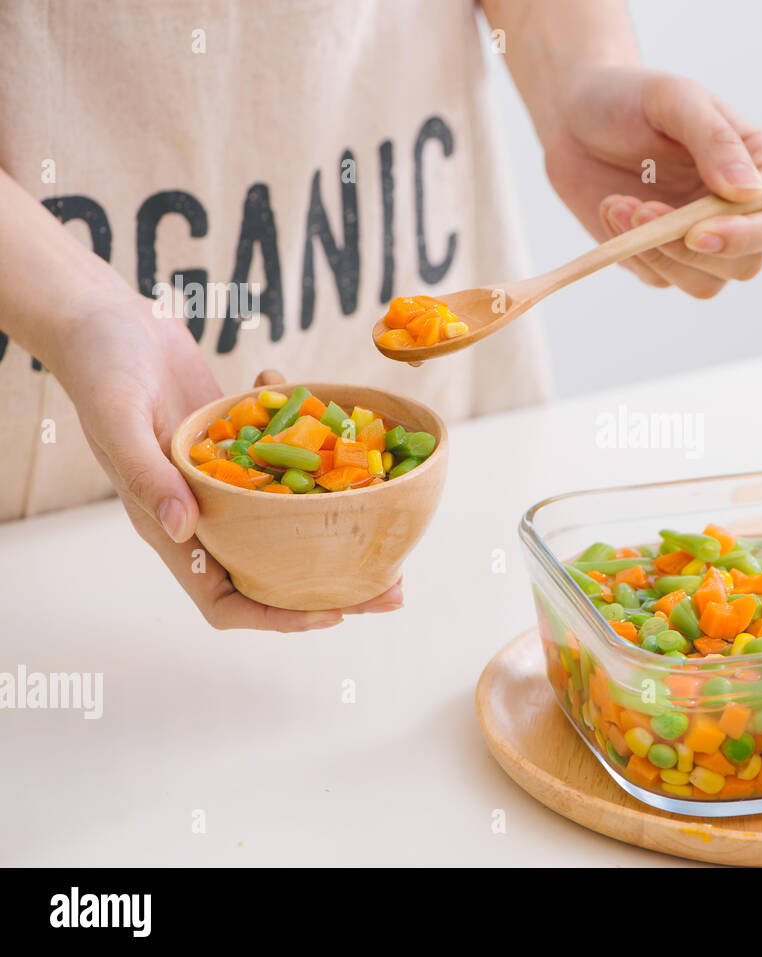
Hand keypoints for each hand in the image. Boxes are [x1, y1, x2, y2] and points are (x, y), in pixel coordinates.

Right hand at [58, 295, 402, 630]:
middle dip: (334, 585)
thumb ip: (148, 476)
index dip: (277, 617)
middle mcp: (203, 514)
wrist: (105, 320)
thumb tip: (186, 530)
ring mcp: (226, 482)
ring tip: (398, 524)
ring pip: (292, 523)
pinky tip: (330, 411)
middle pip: (275, 572)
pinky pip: (288, 464)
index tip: (335, 613)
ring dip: (342, 526)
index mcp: (169, 527)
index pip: (224, 601)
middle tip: (396, 586)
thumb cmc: (100, 367)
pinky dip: (315, 445)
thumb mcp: (118, 418)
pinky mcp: (241, 446)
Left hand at [543, 66, 761, 297]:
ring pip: (705, 284)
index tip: (698, 232)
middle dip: (692, 250)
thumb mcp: (673, 100)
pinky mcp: (665, 259)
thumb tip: (748, 191)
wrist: (574, 116)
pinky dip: (632, 252)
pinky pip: (661, 278)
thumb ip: (714, 139)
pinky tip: (613, 209)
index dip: (747, 235)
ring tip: (620, 205)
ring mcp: (704, 240)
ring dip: (658, 253)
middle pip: (746, 264)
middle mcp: (741, 212)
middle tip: (643, 212)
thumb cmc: (630, 97)